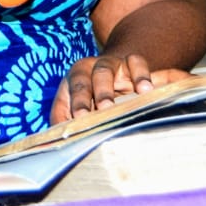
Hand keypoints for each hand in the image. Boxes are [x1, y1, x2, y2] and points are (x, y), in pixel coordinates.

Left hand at [50, 54, 193, 122]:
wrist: (116, 73)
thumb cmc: (92, 97)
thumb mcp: (77, 106)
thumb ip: (65, 121)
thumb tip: (58, 144)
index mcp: (76, 78)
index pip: (73, 89)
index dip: (77, 102)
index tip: (80, 118)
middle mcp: (90, 68)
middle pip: (87, 76)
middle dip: (94, 93)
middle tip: (103, 108)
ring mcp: (112, 63)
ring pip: (106, 68)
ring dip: (109, 86)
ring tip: (113, 105)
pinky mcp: (131, 62)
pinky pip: (136, 62)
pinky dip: (141, 74)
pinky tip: (147, 90)